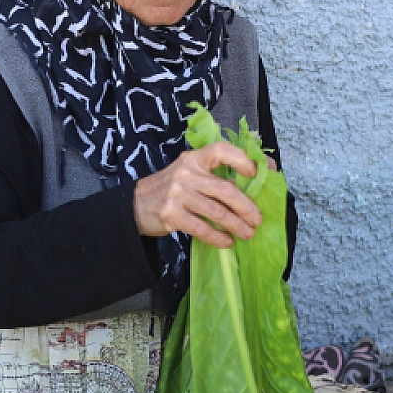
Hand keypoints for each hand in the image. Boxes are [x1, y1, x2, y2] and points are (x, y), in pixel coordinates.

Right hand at [133, 141, 262, 248]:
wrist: (135, 205)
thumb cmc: (170, 189)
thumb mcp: (188, 174)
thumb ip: (214, 177)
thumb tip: (251, 184)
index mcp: (194, 159)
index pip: (221, 151)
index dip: (241, 160)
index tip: (255, 173)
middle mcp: (186, 173)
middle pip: (225, 190)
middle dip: (247, 207)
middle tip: (257, 219)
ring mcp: (177, 194)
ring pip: (217, 212)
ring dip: (237, 226)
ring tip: (247, 234)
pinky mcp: (171, 215)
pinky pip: (202, 228)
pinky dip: (218, 237)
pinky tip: (227, 242)